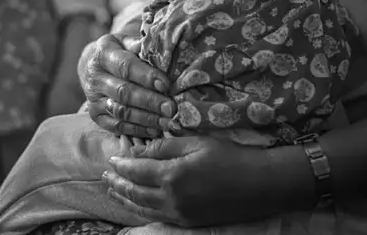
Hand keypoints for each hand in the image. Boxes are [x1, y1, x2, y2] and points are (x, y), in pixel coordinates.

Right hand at [78, 34, 176, 137]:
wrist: (91, 64)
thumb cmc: (117, 51)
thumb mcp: (125, 40)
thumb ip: (141, 45)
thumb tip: (163, 47)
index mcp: (103, 54)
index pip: (126, 67)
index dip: (146, 77)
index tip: (166, 85)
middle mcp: (95, 77)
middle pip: (124, 92)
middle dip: (150, 101)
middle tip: (171, 108)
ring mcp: (93, 99)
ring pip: (121, 111)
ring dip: (147, 118)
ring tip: (168, 122)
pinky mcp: (95, 115)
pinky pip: (117, 126)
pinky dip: (137, 130)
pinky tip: (155, 129)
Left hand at [103, 136, 292, 226]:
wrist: (260, 185)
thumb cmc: (231, 157)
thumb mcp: (197, 143)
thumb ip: (166, 146)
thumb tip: (141, 150)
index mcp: (172, 175)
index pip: (136, 171)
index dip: (121, 165)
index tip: (112, 160)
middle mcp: (171, 199)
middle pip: (135, 192)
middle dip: (117, 184)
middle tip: (106, 175)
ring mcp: (180, 214)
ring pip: (142, 208)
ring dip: (125, 199)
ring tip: (113, 191)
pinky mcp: (189, 222)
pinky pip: (157, 217)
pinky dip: (141, 211)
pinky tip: (137, 205)